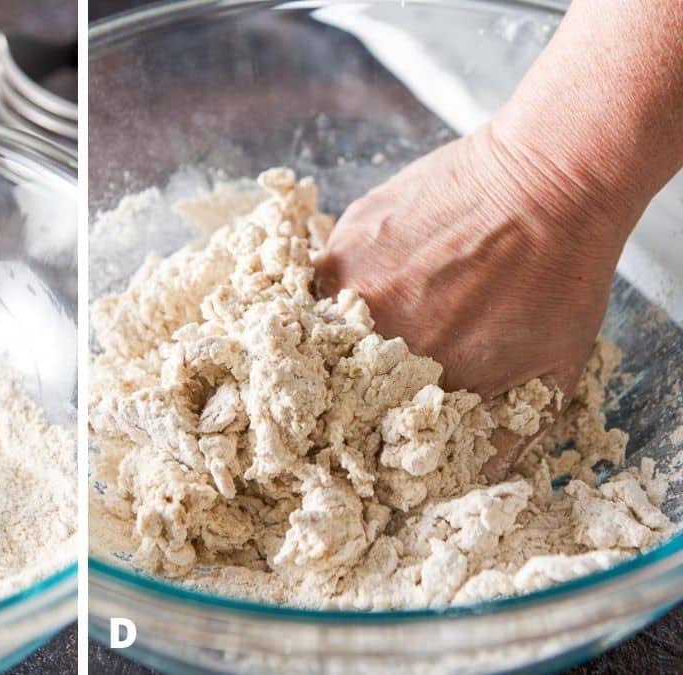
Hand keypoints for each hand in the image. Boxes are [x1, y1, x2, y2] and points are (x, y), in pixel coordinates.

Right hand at [313, 124, 634, 480]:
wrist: (551, 181)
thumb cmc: (559, 276)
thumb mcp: (554, 374)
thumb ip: (507, 437)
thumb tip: (471, 482)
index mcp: (420, 382)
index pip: (368, 427)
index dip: (368, 424)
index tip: (373, 418)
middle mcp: (374, 337)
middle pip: (333, 376)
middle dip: (345, 377)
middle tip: (379, 357)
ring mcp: (351, 281)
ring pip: (320, 325)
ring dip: (336, 330)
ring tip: (384, 309)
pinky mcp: (344, 238)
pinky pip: (323, 275)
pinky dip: (341, 282)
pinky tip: (381, 270)